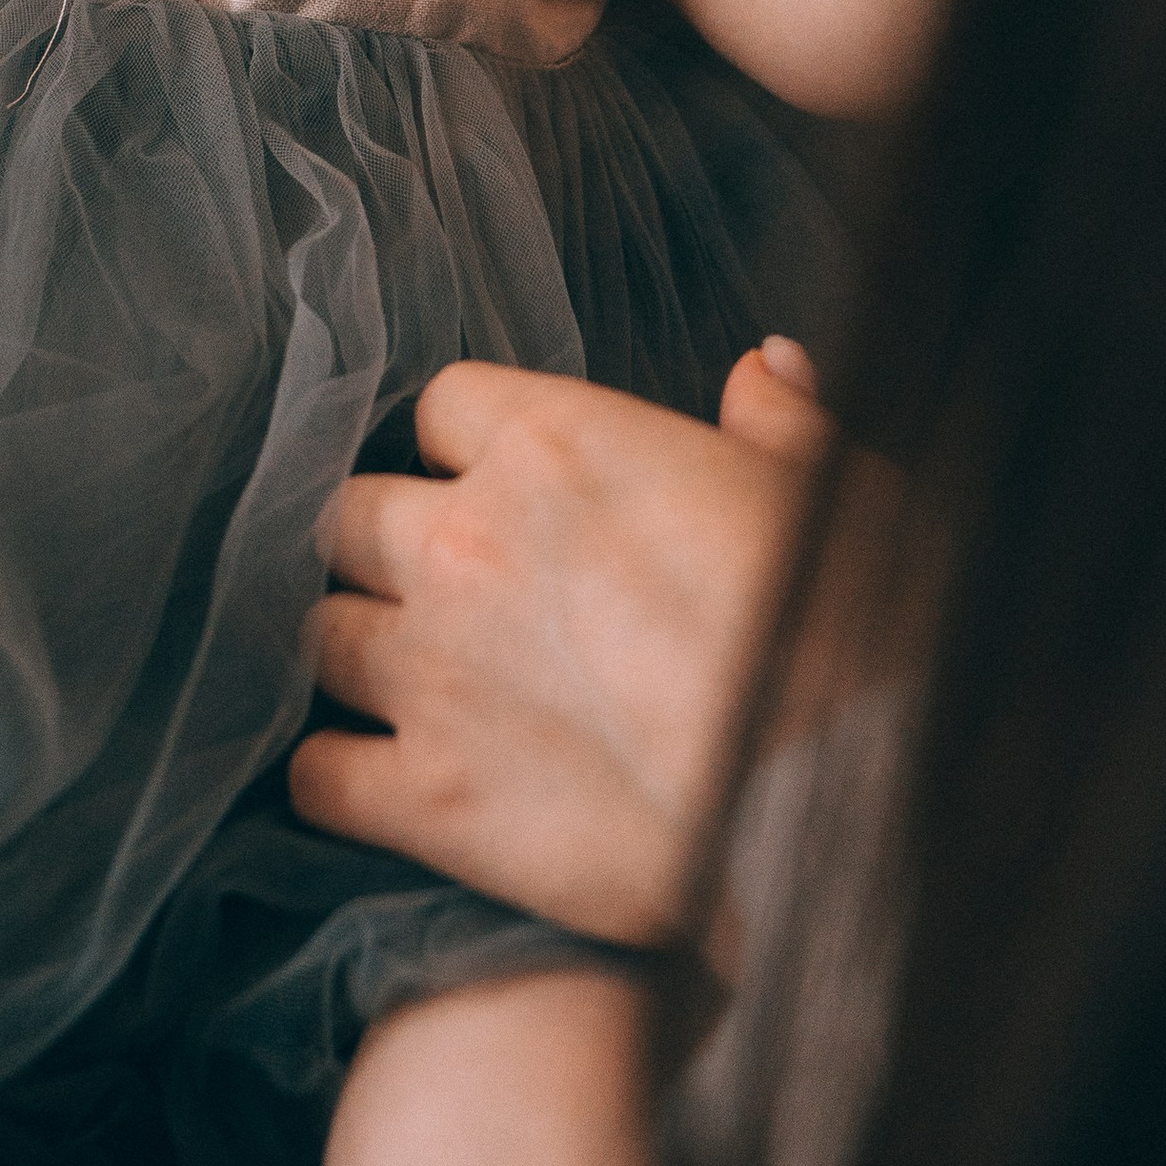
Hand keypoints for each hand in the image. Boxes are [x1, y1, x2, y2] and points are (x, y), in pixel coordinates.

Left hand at [294, 342, 831, 948]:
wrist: (835, 791)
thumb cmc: (851, 630)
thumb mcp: (835, 493)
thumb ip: (779, 425)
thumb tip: (762, 368)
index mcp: (553, 444)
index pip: (443, 405)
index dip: (469, 449)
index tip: (503, 488)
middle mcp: (463, 543)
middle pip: (350, 514)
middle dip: (387, 548)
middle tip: (448, 593)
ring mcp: (429, 670)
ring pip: (317, 631)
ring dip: (355, 652)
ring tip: (411, 686)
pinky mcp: (424, 797)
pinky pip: (314, 774)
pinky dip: (333, 778)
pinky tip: (376, 787)